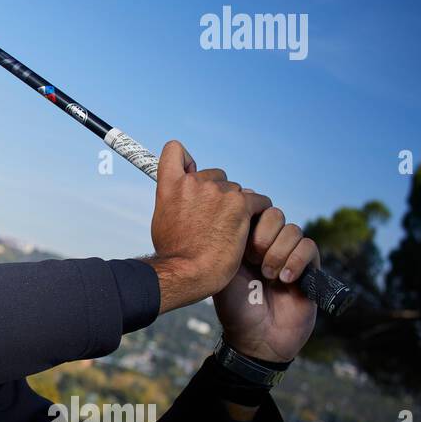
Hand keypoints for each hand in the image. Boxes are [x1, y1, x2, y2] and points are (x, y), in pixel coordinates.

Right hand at [148, 140, 272, 311]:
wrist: (186, 271)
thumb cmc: (173, 253)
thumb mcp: (162, 218)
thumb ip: (173, 199)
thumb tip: (182, 198)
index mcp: (170, 184)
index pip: (175, 150)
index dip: (186, 160)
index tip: (191, 172)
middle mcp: (193, 182)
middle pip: (216, 176)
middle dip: (218, 194)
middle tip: (216, 219)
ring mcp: (218, 191)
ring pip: (237, 190)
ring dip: (236, 206)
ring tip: (229, 230)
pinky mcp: (240, 204)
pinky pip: (258, 200)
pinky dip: (257, 212)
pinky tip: (251, 227)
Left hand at [211, 204, 320, 361]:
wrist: (257, 338)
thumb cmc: (234, 307)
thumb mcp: (222, 272)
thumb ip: (227, 243)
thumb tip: (230, 212)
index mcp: (244, 241)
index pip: (253, 209)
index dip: (249, 218)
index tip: (238, 240)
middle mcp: (267, 245)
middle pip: (275, 214)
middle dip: (264, 234)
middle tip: (253, 259)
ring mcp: (289, 256)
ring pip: (293, 230)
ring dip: (279, 251)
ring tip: (267, 275)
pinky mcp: (309, 269)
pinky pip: (309, 247)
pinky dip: (297, 259)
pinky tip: (285, 278)